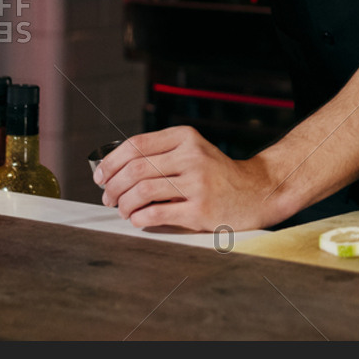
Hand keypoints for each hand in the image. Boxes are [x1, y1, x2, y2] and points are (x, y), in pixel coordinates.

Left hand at [96, 126, 285, 232]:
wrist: (258, 191)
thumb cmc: (219, 175)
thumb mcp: (193, 151)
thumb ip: (161, 155)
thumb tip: (114, 170)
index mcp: (186, 137)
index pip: (136, 145)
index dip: (111, 161)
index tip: (100, 175)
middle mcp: (191, 156)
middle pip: (135, 169)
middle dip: (112, 186)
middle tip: (107, 198)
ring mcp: (197, 183)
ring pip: (141, 191)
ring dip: (123, 204)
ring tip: (122, 210)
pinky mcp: (201, 209)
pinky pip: (157, 213)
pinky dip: (139, 218)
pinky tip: (138, 220)